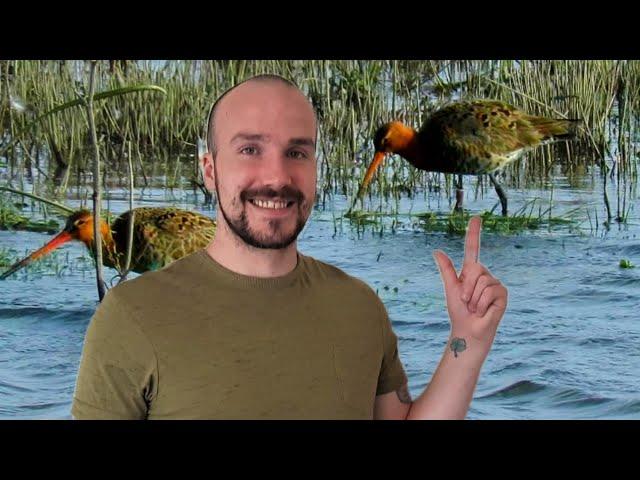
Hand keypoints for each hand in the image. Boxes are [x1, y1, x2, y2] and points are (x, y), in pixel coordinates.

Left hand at [433, 216, 507, 349]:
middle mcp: (485, 274)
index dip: (474, 233)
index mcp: (471, 272)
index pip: (473, 248)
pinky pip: (490, 290)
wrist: (468, 329)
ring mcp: (495, 283)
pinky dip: (482, 302)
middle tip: (466, 300)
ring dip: (473, 297)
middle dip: (466, 286)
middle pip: (474, 267)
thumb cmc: (459, 311)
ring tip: (474, 307)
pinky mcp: (502, 293)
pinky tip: (483, 310)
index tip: (476, 218)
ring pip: (482, 280)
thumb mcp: (451, 288)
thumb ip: (446, 269)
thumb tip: (436, 251)